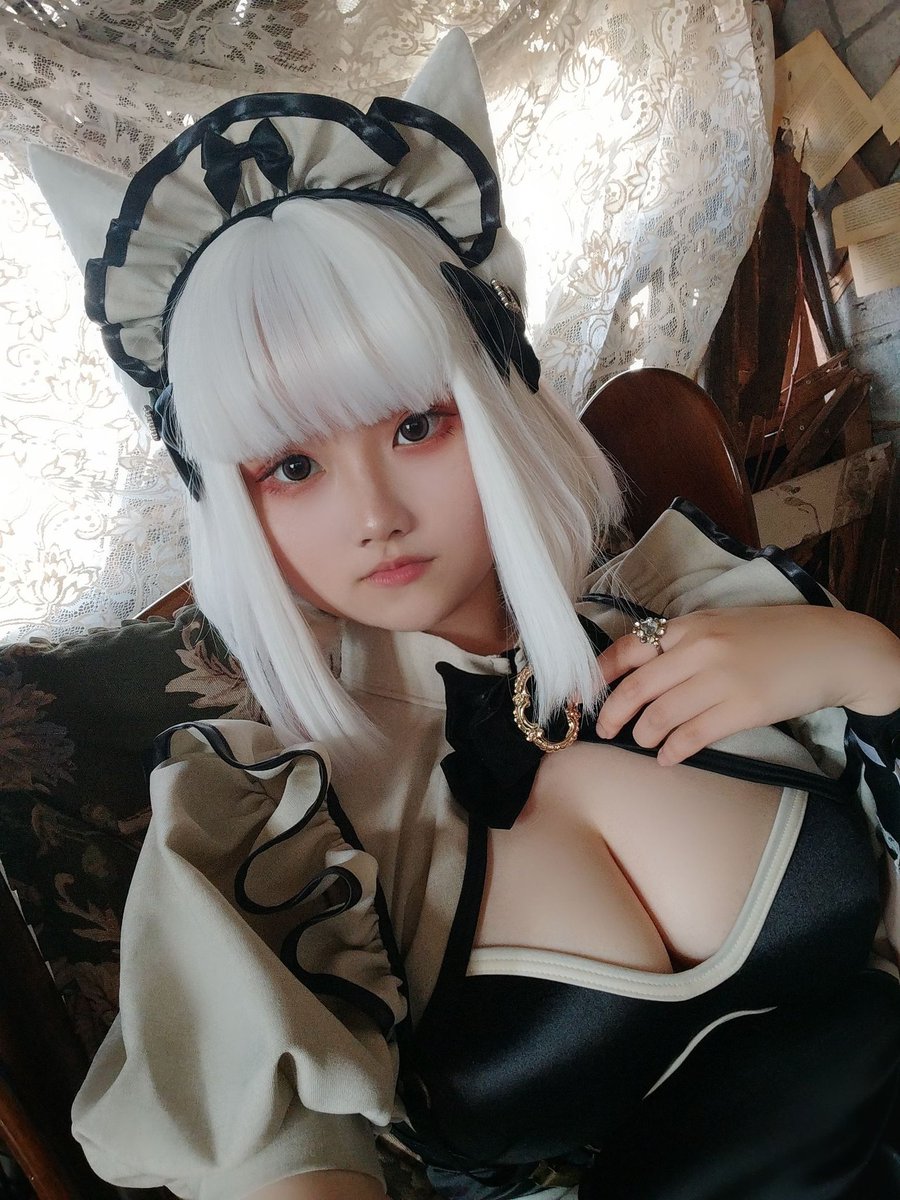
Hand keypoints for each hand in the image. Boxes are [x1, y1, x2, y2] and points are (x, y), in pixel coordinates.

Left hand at [594, 605, 899, 765]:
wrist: (829, 647)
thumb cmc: (773, 637)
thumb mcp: (722, 624)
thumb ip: (683, 642)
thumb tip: (640, 670)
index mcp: (691, 624)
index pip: (630, 647)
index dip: (601, 673)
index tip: (583, 694)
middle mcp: (701, 648)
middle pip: (638, 686)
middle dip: (613, 712)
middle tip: (604, 729)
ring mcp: (721, 678)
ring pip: (661, 714)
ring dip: (643, 735)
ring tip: (641, 743)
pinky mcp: (743, 708)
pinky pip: (693, 735)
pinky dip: (673, 750)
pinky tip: (667, 758)